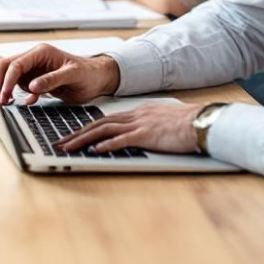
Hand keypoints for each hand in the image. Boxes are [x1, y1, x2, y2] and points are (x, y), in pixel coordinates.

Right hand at [0, 44, 119, 105]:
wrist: (97, 79)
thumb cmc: (88, 73)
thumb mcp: (72, 75)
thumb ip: (52, 80)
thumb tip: (32, 87)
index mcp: (41, 53)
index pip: (16, 64)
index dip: (8, 80)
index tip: (4, 95)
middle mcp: (34, 60)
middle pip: (6, 67)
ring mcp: (33, 70)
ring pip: (9, 77)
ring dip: (4, 89)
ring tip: (4, 104)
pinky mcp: (34, 81)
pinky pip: (19, 87)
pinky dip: (16, 95)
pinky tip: (24, 103)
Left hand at [55, 101, 201, 154]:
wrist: (203, 121)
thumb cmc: (188, 124)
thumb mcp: (163, 121)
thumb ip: (148, 126)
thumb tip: (138, 135)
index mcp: (138, 112)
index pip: (106, 119)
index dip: (86, 128)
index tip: (72, 135)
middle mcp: (135, 116)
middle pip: (98, 123)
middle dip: (76, 133)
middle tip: (60, 143)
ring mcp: (140, 124)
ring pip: (104, 130)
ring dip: (83, 139)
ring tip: (68, 148)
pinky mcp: (147, 135)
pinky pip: (122, 139)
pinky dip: (106, 144)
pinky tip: (94, 150)